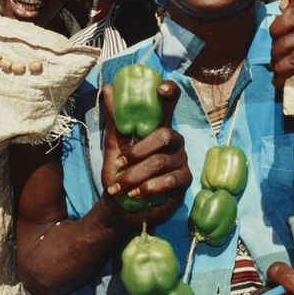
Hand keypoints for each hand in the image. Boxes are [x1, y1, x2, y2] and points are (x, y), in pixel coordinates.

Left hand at [100, 80, 190, 228]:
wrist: (122, 206)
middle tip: (118, 164)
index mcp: (158, 126)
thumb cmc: (121, 171)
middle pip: (164, 135)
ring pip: (160, 162)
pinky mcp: (184, 181)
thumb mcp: (114, 144)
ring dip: (135, 176)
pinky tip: (135, 195)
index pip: (170, 103)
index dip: (170, 92)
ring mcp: (181, 160)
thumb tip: (109, 88)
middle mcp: (174, 140)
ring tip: (118, 187)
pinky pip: (169, 181)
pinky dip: (148, 188)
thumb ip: (115, 118)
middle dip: (137, 152)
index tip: (160, 89)